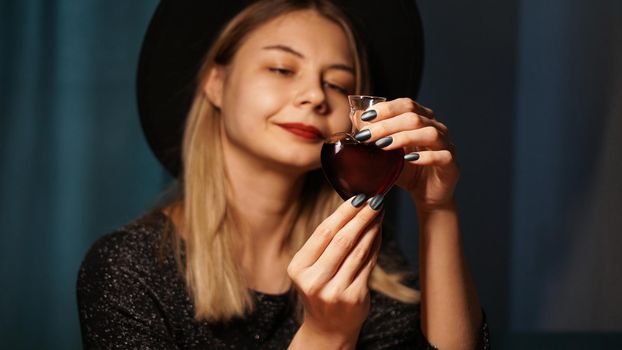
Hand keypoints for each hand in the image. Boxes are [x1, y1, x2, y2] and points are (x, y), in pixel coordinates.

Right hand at [287, 194, 383, 343]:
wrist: (327, 330)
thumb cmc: (320, 291)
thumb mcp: (312, 269)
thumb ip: (326, 244)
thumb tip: (352, 208)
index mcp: (299, 268)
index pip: (323, 233)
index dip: (343, 213)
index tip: (358, 197)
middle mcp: (314, 281)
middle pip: (342, 240)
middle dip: (362, 217)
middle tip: (375, 200)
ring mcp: (334, 291)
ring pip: (358, 251)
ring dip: (372, 228)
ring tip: (379, 213)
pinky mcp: (354, 298)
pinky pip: (368, 265)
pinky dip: (375, 246)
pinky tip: (379, 233)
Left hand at [354, 98, 458, 210]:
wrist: (427, 195)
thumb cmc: (407, 170)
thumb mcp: (387, 152)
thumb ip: (374, 135)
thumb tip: (354, 116)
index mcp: (422, 119)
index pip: (406, 104)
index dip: (386, 109)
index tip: (365, 118)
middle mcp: (436, 128)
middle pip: (414, 117)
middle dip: (387, 125)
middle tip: (366, 136)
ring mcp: (446, 145)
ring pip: (429, 133)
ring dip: (403, 137)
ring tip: (383, 146)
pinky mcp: (451, 165)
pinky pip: (442, 156)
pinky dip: (425, 156)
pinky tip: (408, 159)